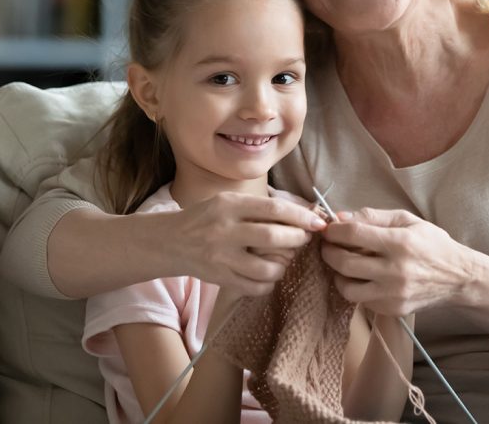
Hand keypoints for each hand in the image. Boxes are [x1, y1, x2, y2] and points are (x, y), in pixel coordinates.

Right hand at [172, 192, 325, 296]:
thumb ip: (258, 207)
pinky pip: (254, 286)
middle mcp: (224, 230)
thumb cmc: (206, 218)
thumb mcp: (227, 202)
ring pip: (266, 267)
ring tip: (286, 258)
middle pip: (272, 237)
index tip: (318, 222)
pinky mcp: (219, 278)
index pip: (273, 209)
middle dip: (297, 239)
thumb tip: (299, 214)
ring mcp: (221, 257)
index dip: (300, 216)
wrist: (170, 242)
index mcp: (229, 206)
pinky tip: (269, 274)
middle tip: (305, 239)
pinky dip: (269, 282)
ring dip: (284, 264)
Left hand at [321, 208, 475, 315]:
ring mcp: (394, 294)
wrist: (458, 277)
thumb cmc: (432, 244)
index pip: (354, 234)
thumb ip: (373, 217)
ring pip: (347, 288)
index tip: (328, 229)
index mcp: (400, 243)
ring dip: (338, 274)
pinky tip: (360, 277)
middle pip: (344, 263)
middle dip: (329, 252)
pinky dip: (355, 288)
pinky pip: (362, 300)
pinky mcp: (393, 310)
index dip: (334, 231)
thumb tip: (340, 218)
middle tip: (328, 246)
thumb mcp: (407, 220)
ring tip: (341, 264)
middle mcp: (396, 271)